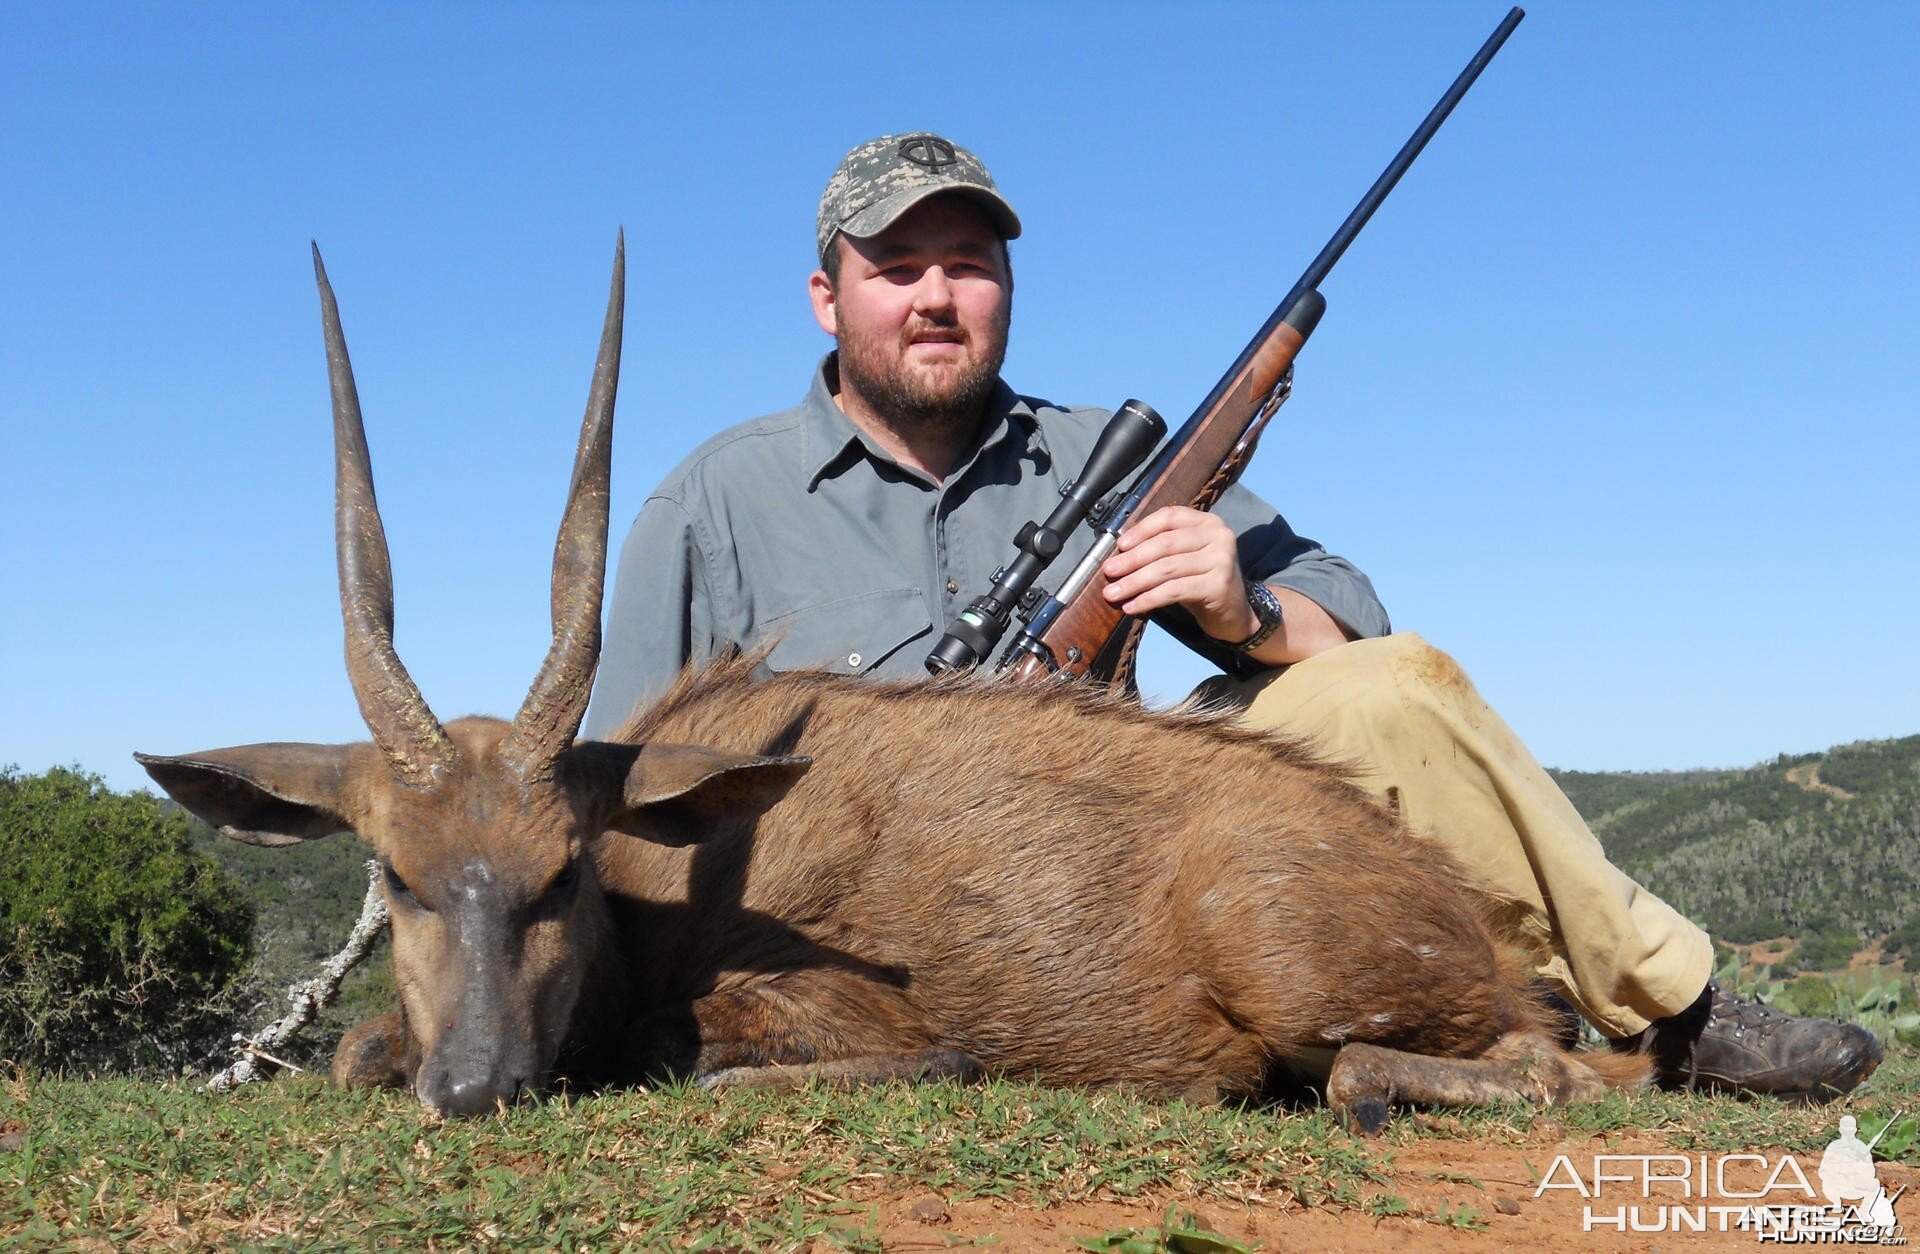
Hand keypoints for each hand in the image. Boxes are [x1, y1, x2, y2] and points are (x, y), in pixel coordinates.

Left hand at [1101, 506, 1256, 642]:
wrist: (1234, 613)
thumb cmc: (1202, 582)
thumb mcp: (1184, 558)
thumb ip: (1161, 549)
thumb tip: (1119, 554)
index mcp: (1208, 522)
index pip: (1169, 517)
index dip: (1142, 530)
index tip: (1120, 545)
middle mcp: (1218, 536)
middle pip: (1165, 544)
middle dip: (1132, 559)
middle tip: (1109, 572)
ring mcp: (1221, 560)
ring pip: (1167, 568)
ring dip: (1135, 582)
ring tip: (1114, 593)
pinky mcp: (1219, 585)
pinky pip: (1174, 590)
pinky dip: (1149, 599)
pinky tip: (1132, 606)